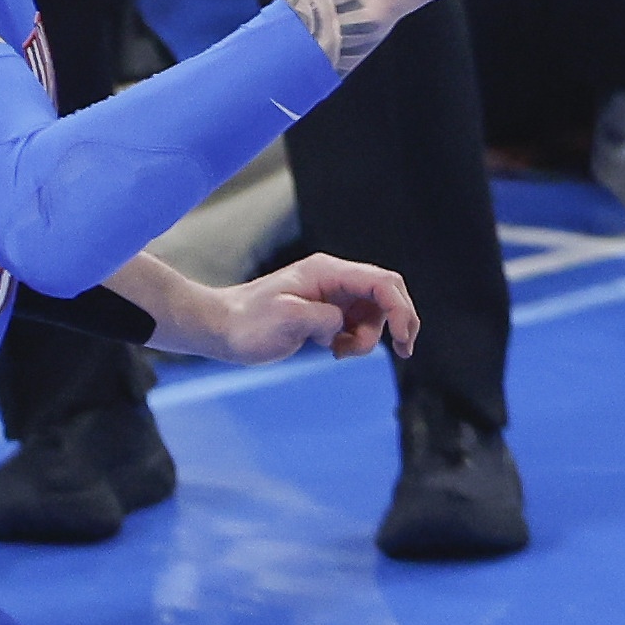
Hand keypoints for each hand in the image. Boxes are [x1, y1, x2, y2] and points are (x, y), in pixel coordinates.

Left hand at [184, 252, 418, 365]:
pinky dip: (355, 340)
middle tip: (403, 350)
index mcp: (329, 272)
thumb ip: (323, 318)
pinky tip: (335, 349)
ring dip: (369, 337)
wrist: (220, 329)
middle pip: (385, 295)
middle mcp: (335, 280)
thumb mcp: (285, 318)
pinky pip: (356, 324)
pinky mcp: (325, 313)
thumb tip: (343, 325)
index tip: (403, 339)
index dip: (400, 308)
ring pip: (372, 313)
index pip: (380, 283)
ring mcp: (331, 296)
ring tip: (341, 352)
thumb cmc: (247, 323)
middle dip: (398, 321)